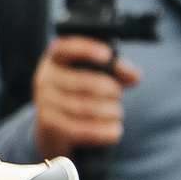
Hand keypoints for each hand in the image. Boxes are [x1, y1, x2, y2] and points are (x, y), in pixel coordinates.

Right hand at [30, 34, 141, 160]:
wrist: (49, 128)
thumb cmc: (74, 96)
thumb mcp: (89, 76)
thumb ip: (114, 71)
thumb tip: (135, 75)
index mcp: (55, 60)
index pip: (65, 48)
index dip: (86, 49)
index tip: (107, 55)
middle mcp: (46, 79)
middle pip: (84, 82)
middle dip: (110, 90)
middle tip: (117, 96)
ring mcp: (45, 102)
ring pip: (85, 108)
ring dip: (109, 112)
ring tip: (116, 114)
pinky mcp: (49, 125)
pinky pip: (82, 129)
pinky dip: (104, 131)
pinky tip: (115, 131)